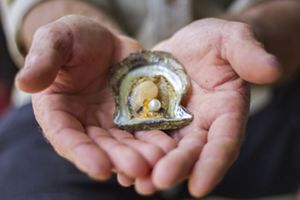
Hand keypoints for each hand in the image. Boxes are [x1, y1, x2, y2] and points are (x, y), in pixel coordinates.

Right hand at [16, 15, 175, 181]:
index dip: (82, 154)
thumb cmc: (74, 38)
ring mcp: (111, 121)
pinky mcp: (132, 114)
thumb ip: (43, 60)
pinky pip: (145, 129)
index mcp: (59, 111)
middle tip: (138, 168)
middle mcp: (85, 123)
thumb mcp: (56, 40)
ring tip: (159, 160)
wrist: (103, 40)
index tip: (100, 168)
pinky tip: (168, 147)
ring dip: (142, 154)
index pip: (66, 137)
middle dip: (119, 158)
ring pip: (126, 142)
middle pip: (101, 146)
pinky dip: (156, 139)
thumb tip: (24, 82)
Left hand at [135, 18, 280, 196]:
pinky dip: (135, 151)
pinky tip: (121, 164)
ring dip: (151, 167)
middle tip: (158, 182)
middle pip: (191, 151)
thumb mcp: (231, 40)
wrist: (188, 46)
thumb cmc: (215, 42)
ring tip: (135, 181)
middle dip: (176, 168)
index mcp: (225, 112)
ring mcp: (176, 124)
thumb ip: (248, 55)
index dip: (213, 163)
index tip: (200, 186)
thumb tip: (271, 70)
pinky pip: (144, 137)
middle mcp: (201, 125)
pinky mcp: (153, 118)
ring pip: (165, 150)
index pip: (224, 142)